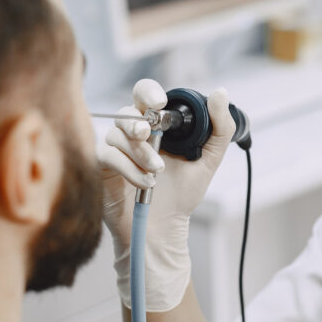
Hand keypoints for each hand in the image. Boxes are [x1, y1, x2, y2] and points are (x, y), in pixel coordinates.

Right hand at [97, 78, 235, 309]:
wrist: (164, 228)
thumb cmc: (182, 193)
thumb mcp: (208, 161)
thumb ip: (220, 128)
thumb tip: (220, 93)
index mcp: (156, 123)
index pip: (145, 94)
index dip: (148, 93)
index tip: (160, 104)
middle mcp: (133, 132)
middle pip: (126, 110)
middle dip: (137, 122)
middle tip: (147, 134)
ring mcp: (116, 149)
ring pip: (116, 133)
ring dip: (139, 152)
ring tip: (156, 172)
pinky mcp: (102, 167)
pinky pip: (107, 155)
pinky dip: (127, 168)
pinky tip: (145, 183)